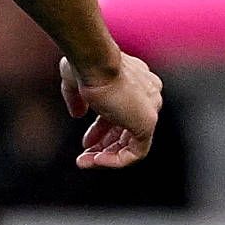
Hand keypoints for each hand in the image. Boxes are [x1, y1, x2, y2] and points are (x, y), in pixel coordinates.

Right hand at [61, 49, 161, 168]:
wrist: (96, 62)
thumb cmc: (84, 66)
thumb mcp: (74, 82)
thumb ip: (77, 98)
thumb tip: (77, 115)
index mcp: (137, 81)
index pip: (123, 111)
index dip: (102, 129)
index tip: (86, 140)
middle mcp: (149, 94)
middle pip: (128, 128)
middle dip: (105, 144)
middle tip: (84, 154)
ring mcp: (150, 108)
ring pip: (133, 142)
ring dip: (108, 156)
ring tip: (85, 162)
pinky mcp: (147, 123)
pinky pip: (137, 152)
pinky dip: (116, 160)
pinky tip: (96, 160)